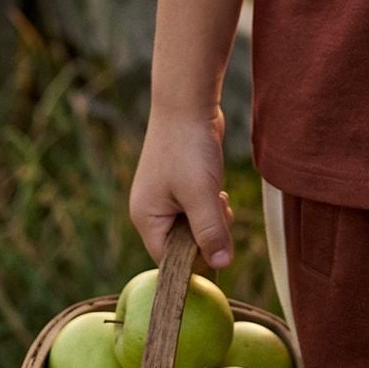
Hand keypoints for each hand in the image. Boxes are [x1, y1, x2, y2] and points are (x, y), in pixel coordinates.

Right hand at [129, 104, 234, 271]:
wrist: (187, 102)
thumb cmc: (189, 148)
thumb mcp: (202, 195)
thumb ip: (210, 232)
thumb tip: (222, 265)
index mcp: (146, 218)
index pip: (169, 260)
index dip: (196, 257)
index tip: (218, 242)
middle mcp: (151, 211)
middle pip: (184, 244)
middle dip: (207, 233)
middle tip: (220, 210)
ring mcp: (165, 197)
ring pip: (194, 225)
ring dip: (212, 217)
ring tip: (218, 195)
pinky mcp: (180, 184)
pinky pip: (197, 208)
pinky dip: (211, 203)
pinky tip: (218, 187)